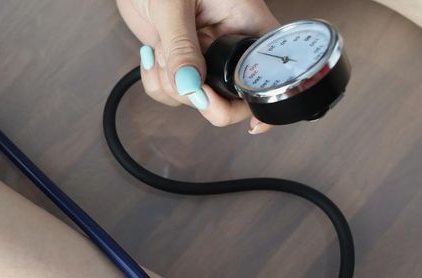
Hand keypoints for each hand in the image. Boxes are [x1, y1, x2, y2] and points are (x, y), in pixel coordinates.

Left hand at [117, 0, 280, 133]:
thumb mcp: (173, 6)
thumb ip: (181, 46)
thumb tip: (191, 87)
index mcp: (246, 20)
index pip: (272, 67)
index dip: (266, 100)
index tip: (253, 122)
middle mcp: (230, 41)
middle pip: (235, 95)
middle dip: (204, 99)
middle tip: (185, 86)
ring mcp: (205, 53)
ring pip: (198, 98)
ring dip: (172, 86)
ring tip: (159, 51)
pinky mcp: (181, 60)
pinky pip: (173, 91)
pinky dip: (157, 83)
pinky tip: (149, 55)